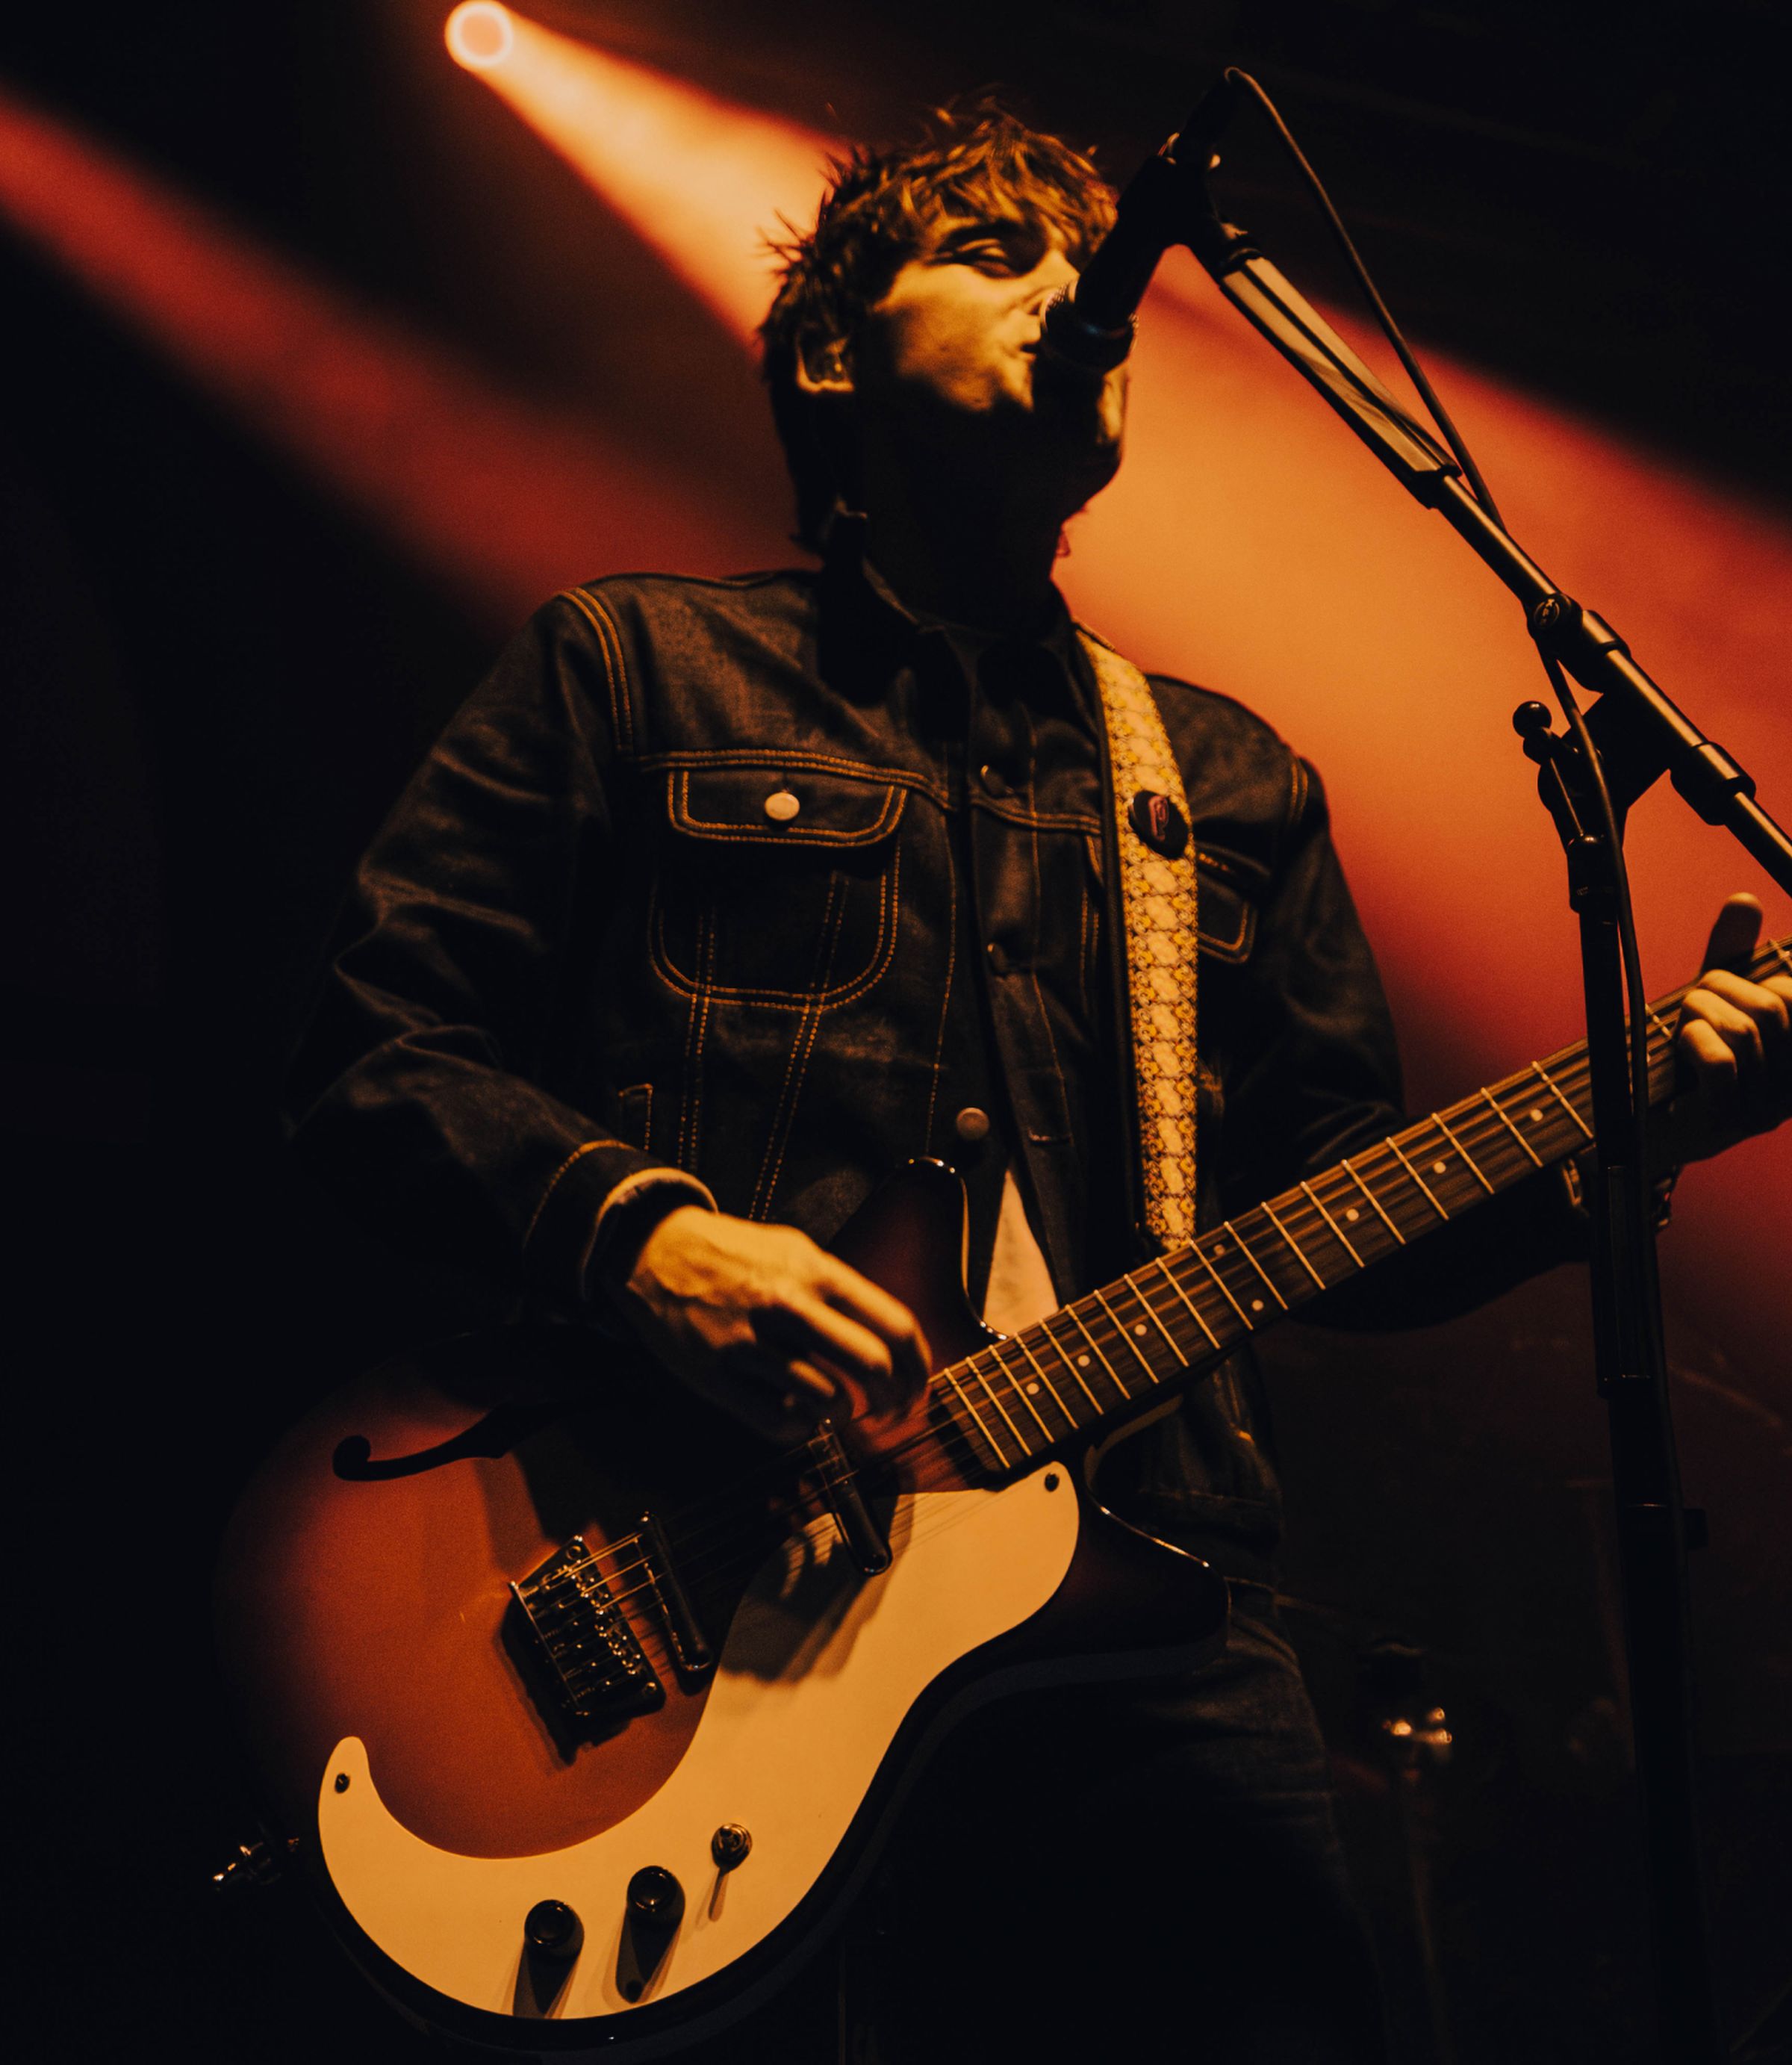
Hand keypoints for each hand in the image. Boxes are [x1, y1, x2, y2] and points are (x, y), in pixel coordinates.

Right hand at [615, 1206, 930, 1441]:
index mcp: (817, 1272)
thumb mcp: (795, 1251)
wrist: (656, 1251)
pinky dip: (800, 1429)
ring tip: (834, 1409)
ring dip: (840, 1414)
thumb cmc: (734, 1255)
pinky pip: (779, 1422)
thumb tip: (887, 1338)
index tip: (916, 1388)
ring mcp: (752, 1341)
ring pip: (828, 1398)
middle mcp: (789, 1304)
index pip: (895, 1325)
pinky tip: (798, 1418)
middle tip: (887, 1414)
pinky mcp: (718, 1374)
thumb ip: (839, 1290)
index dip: (918, 1367)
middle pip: (872, 1366)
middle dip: (892, 1401)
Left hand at [1665, 893, 1791, 1165]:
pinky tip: (1681, 1046)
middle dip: (1721, 986)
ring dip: (1698, 1011)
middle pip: (1774, 1006)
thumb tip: (1745, 901)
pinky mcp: (1724, 1124)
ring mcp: (1762, 1112)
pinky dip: (1694, 1038)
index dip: (1766, 978)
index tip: (1732, 985)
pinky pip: (1722, 1062)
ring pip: (1745, 1028)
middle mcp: (1791, 1088)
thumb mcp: (1708, 1000)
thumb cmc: (1677, 1058)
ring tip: (1682, 1027)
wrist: (1632, 1122)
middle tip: (1693, 1004)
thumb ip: (1731, 955)